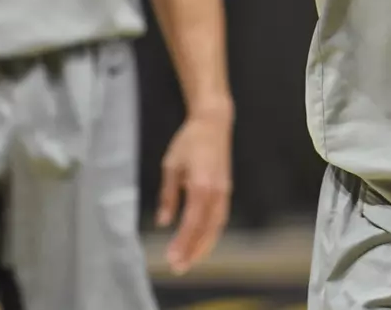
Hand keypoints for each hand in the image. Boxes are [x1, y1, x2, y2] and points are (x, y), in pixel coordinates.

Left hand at [156, 112, 232, 274]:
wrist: (214, 123)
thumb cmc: (190, 141)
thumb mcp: (171, 165)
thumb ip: (168, 196)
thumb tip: (163, 222)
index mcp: (201, 185)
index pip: (192, 222)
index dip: (182, 243)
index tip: (171, 258)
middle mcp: (216, 192)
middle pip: (206, 229)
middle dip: (193, 251)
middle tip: (178, 267)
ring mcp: (224, 192)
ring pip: (216, 227)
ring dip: (203, 246)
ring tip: (189, 261)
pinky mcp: (226, 191)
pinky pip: (220, 218)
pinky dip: (211, 234)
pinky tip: (201, 242)